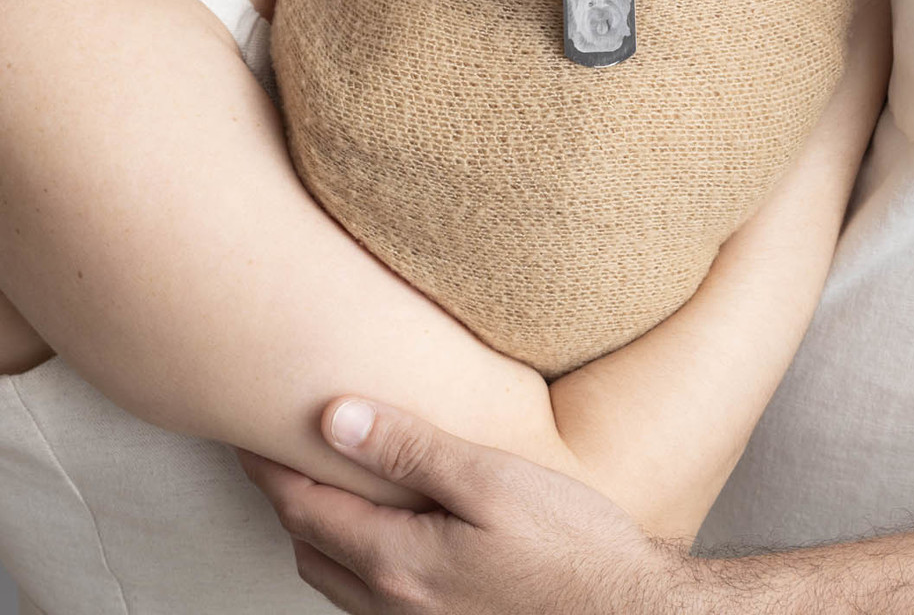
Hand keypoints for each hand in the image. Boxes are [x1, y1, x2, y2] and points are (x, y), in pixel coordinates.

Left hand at [239, 399, 700, 614]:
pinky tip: (382, 530)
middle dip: (284, 495)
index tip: (245, 427)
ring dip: (317, 529)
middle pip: (308, 545)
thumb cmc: (571, 549)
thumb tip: (332, 416)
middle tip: (274, 446)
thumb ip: (410, 451)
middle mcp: (391, 605)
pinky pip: (371, 598)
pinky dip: (354, 558)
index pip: (301, 506)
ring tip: (321, 479)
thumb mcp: (491, 482)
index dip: (266, 464)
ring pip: (336, 578)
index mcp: (394, 561)